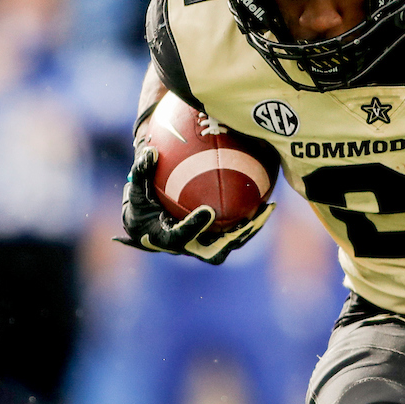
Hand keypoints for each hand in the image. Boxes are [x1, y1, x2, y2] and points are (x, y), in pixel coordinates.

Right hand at [116, 143, 272, 264]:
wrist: (146, 222)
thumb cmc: (140, 202)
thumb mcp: (136, 187)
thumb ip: (142, 171)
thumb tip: (150, 152)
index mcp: (163, 238)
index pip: (179, 237)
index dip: (194, 227)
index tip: (208, 211)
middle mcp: (186, 247)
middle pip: (214, 251)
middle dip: (232, 239)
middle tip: (247, 221)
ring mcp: (203, 246)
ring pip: (230, 244)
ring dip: (249, 230)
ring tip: (267, 210)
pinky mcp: (215, 240)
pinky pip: (236, 232)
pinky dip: (252, 220)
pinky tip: (268, 201)